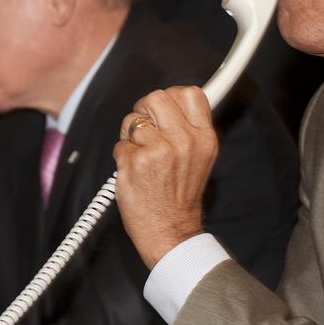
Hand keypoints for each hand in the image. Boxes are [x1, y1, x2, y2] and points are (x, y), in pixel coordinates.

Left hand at [112, 87, 218, 267]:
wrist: (171, 231)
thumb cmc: (180, 196)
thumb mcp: (199, 158)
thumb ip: (189, 129)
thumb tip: (174, 100)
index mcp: (204, 138)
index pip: (190, 93)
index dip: (171, 97)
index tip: (164, 109)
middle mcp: (184, 140)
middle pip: (156, 97)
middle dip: (144, 110)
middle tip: (145, 129)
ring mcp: (159, 150)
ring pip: (133, 120)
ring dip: (130, 135)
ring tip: (140, 155)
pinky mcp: (135, 162)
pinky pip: (119, 144)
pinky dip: (122, 156)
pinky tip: (134, 172)